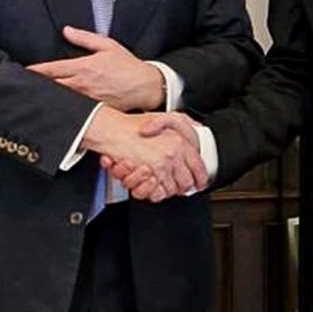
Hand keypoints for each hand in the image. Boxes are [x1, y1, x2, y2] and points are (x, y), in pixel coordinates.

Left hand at [28, 26, 164, 109]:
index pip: (52, 70)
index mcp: (84, 67)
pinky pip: (73, 111)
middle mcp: (83, 84)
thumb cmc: (129, 66)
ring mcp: (87, 99)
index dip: (34, 71)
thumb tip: (66, 30)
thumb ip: (84, 38)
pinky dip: (62, 109)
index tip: (23, 72)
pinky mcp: (93, 110)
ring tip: (32, 98)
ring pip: (60, 100)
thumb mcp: (108, 46)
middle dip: (36, 87)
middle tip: (20, 87)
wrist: (146, 87)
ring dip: (47, 98)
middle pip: (51, 87)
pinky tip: (53, 110)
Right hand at [83, 107, 205, 195]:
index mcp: (180, 142)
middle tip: (179, 185)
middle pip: (187, 181)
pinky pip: (158, 193)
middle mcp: (173, 154)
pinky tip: (153, 185)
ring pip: (172, 189)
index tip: (199, 182)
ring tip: (163, 183)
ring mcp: (162, 165)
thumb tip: (197, 128)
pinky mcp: (149, 174)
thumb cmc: (133, 124)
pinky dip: (156, 192)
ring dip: (168, 189)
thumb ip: (184, 122)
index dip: (200, 178)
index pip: (199, 166)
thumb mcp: (164, 118)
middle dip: (183, 186)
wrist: (112, 130)